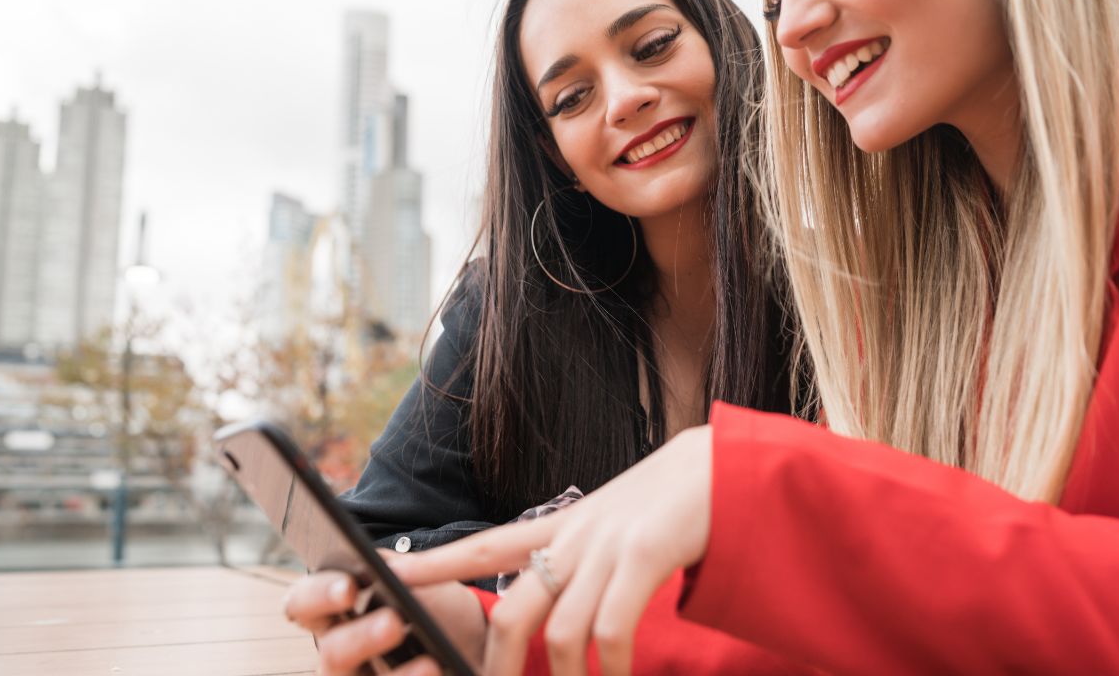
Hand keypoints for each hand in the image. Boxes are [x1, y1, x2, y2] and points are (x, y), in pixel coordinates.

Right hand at [282, 558, 486, 674]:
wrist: (470, 641)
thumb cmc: (432, 604)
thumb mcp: (416, 577)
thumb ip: (398, 568)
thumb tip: (387, 568)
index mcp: (333, 611)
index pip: (302, 603)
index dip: (318, 596)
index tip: (350, 587)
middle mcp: (338, 653)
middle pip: (331, 653)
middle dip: (360, 638)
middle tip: (393, 622)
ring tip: (430, 663)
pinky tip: (435, 671)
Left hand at [391, 425, 713, 675]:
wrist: (728, 464)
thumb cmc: (674, 503)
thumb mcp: (617, 524)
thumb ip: (585, 556)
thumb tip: (564, 603)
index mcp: (565, 524)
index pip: (487, 545)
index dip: (436, 564)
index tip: (390, 576)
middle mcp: (577, 534)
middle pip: (514, 609)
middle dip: (500, 667)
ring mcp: (609, 544)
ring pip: (560, 630)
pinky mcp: (644, 554)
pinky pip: (610, 630)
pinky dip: (610, 669)